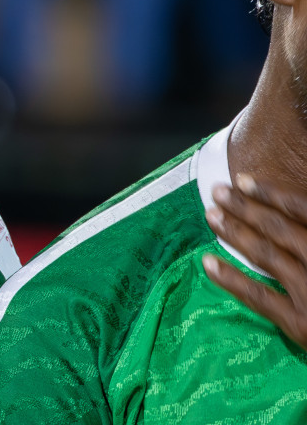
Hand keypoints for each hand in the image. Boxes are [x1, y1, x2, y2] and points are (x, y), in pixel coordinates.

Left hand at [203, 173, 306, 346]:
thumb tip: (288, 213)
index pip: (304, 210)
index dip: (273, 193)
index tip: (243, 180)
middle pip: (280, 229)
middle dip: (246, 208)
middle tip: (217, 192)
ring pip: (267, 256)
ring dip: (235, 232)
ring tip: (211, 216)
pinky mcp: (302, 325)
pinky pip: (260, 297)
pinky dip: (231, 279)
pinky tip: (208, 263)